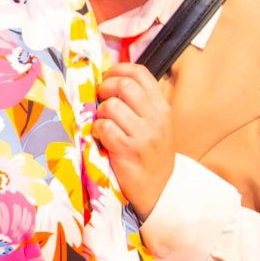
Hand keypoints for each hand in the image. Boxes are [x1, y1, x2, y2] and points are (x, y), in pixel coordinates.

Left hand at [93, 63, 175, 218]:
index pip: (140, 73)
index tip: (107, 77)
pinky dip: (97, 130)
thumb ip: (140, 104)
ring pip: (111, 106)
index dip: (118, 70)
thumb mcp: (156, 125)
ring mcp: (144, 135)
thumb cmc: (152, 156)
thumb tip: (111, 80)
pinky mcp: (128, 150)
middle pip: (124, 85)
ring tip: (103, 124)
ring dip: (100, 113)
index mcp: (162, 108)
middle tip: (101, 101)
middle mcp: (156, 118)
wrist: (160, 190)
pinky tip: (102, 138)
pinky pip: (104, 127)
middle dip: (105, 89)